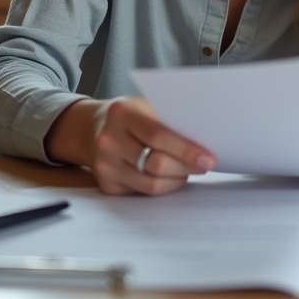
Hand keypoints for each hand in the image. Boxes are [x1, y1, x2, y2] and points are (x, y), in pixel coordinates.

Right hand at [46, 96, 215, 195]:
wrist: (90, 128)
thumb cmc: (127, 115)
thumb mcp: (143, 105)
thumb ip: (167, 120)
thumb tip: (203, 140)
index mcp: (121, 113)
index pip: (158, 136)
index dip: (186, 150)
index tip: (208, 158)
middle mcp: (108, 140)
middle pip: (156, 164)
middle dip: (186, 167)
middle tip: (205, 165)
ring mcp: (104, 165)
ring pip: (151, 184)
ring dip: (177, 180)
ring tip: (189, 171)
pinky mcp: (106, 185)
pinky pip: (142, 192)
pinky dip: (163, 186)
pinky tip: (171, 177)